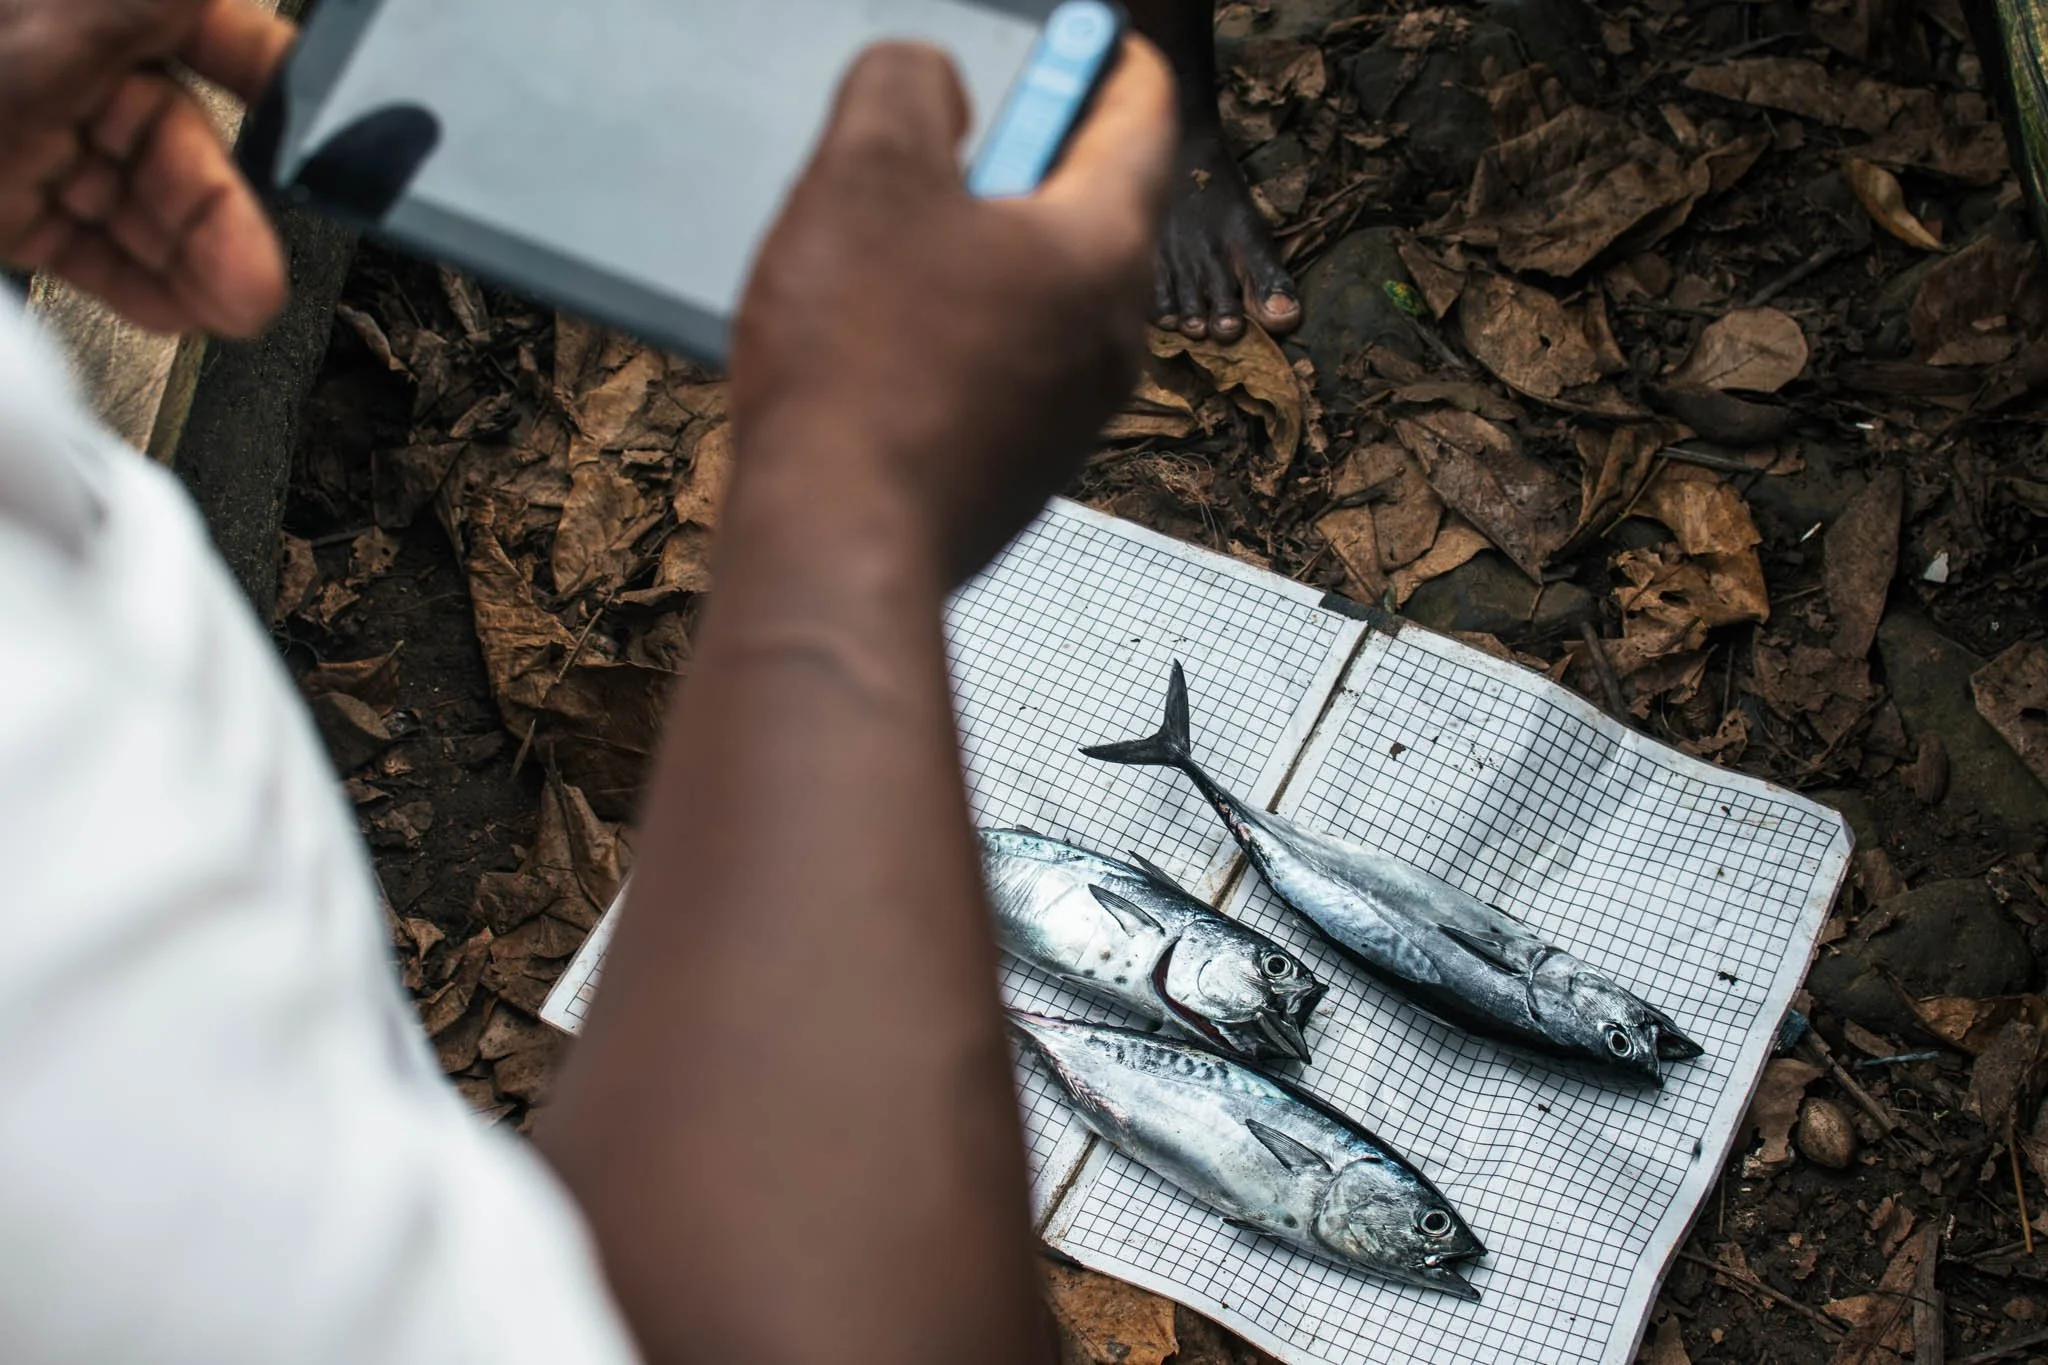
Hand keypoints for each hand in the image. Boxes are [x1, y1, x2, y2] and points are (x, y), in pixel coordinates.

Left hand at [0, 0, 295, 335]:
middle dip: (226, 222)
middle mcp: (69, 69)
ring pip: (139, 208)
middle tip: (261, 283)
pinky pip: (88, 249)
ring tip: (236, 313)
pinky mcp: (7, 203)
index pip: (209, 36)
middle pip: (180, 148)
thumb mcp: (63, 17)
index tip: (318, 133)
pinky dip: (135, 287)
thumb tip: (238, 4)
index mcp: (93, 10)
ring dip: (193, 269)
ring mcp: (35, 138)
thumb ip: (154, 7)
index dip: (269, 81)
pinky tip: (177, 312)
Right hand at [730, 39, 1176, 585]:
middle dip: (1026, 158)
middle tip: (957, 131)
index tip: (1082, 33)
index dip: (1106, 57)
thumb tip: (932, 81)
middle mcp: (1111, 338)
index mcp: (1102, 249)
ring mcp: (1070, 416)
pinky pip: (1003, 369)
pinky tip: (877, 340)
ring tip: (888, 246)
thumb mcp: (864, 172)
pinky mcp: (1019, 470)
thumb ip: (907, 86)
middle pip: (1089, 209)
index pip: (1143, 119)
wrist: (838, 545)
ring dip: (979, 254)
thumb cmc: (859, 366)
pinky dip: (958, 333)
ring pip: (1039, 297)